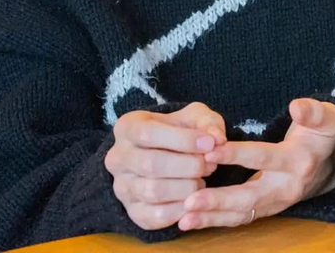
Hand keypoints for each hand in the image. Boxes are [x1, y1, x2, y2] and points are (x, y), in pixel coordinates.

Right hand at [106, 102, 226, 232]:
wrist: (166, 157)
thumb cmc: (180, 133)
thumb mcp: (194, 118)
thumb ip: (207, 123)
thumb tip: (217, 139)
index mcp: (128, 127)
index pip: (148, 133)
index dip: (182, 140)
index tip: (210, 144)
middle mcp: (118, 158)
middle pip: (151, 164)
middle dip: (188, 166)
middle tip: (210, 165)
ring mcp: (122, 187)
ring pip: (153, 192)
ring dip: (186, 188)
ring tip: (201, 180)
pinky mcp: (132, 212)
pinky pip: (156, 216)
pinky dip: (181, 209)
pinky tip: (194, 199)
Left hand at [178, 97, 334, 230]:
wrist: (327, 167)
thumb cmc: (320, 136)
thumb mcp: (327, 118)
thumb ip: (313, 111)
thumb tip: (296, 106)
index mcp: (297, 162)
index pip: (263, 158)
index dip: (237, 155)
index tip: (209, 151)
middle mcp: (286, 188)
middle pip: (249, 197)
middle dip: (219, 200)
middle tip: (190, 200)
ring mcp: (275, 204)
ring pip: (241, 214)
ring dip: (212, 217)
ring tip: (184, 217)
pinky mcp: (264, 211)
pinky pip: (238, 218)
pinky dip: (214, 221)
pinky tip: (189, 220)